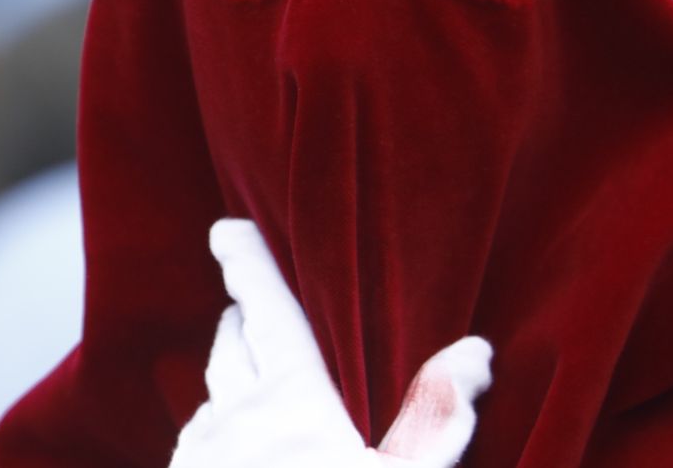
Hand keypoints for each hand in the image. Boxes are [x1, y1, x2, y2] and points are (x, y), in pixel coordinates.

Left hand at [171, 219, 491, 467]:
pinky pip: (197, 444)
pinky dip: (218, 428)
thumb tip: (474, 350)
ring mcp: (198, 458)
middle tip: (251, 297)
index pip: (267, 308)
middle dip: (243, 313)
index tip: (225, 227)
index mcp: (290, 399)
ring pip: (212, 394)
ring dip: (230, 373)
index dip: (245, 261)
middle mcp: (233, 416)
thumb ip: (438, 419)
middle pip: (232, 342)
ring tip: (249, 368)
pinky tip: (233, 449)